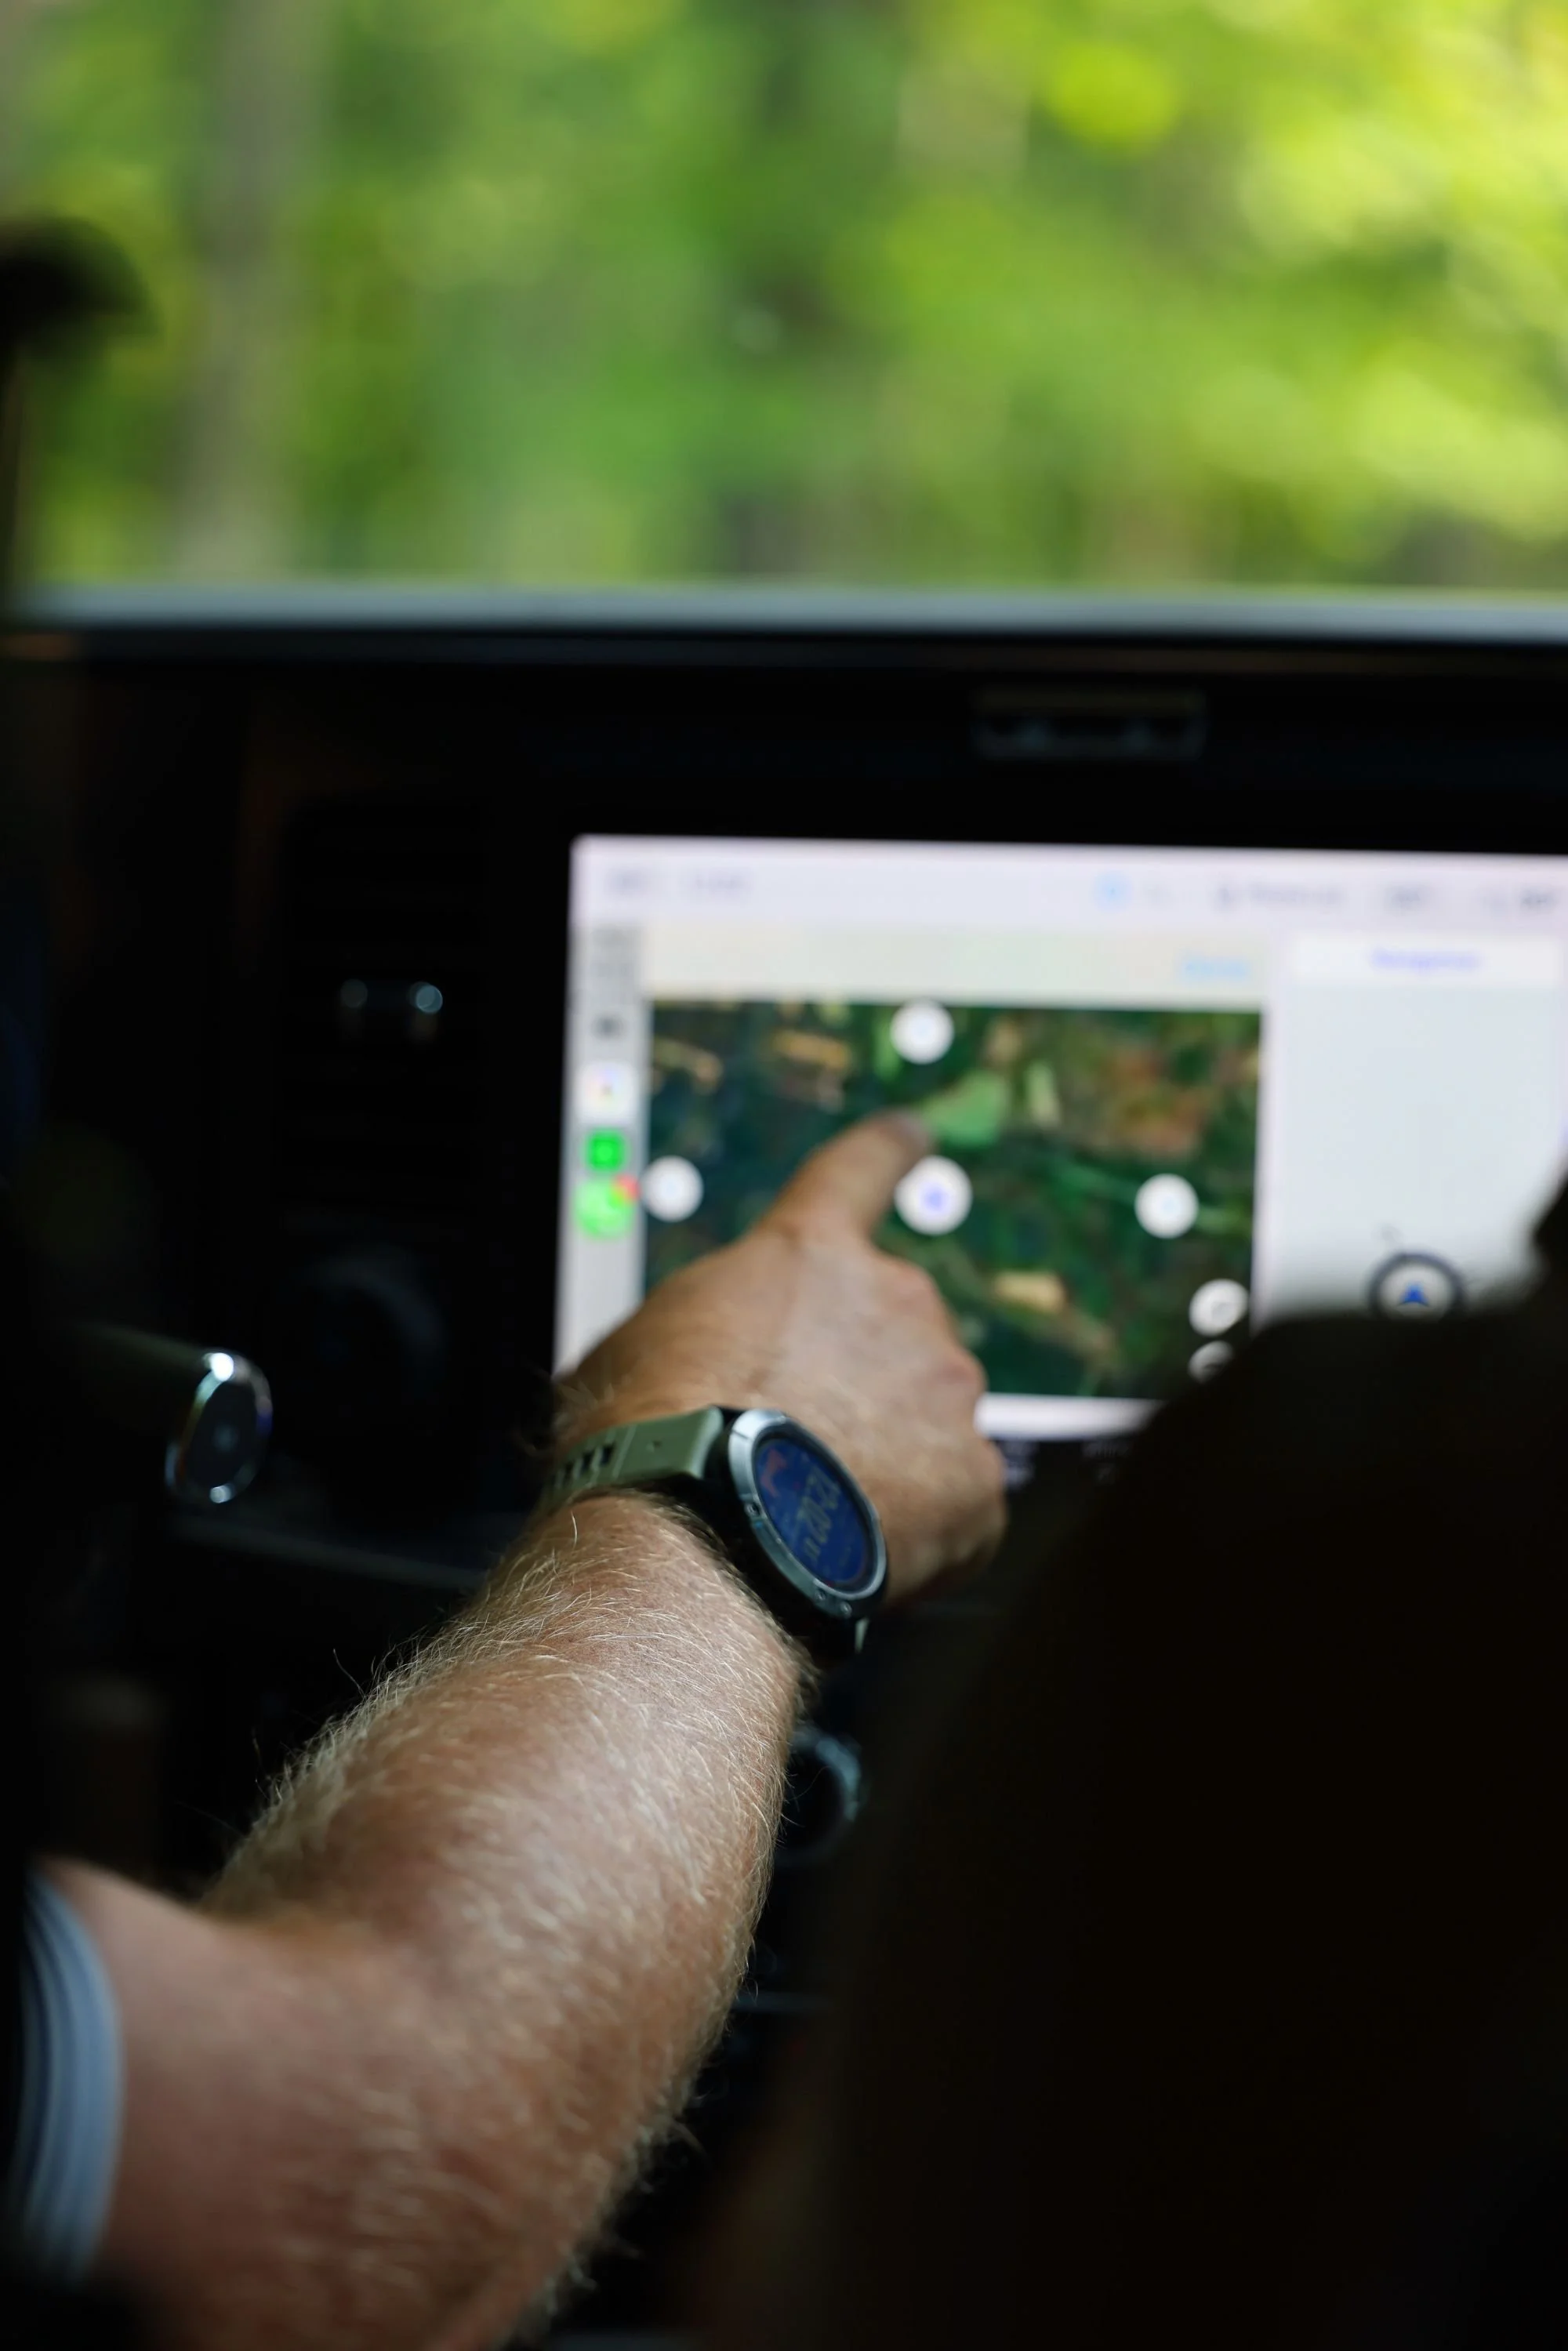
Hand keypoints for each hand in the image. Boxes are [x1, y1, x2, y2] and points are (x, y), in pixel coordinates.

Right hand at [556, 1114, 1006, 1601]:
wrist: (706, 1529)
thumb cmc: (653, 1436)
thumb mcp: (637, 1345)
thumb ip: (696, 1328)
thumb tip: (684, 1363)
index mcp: (809, 1253)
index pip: (859, 1170)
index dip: (887, 1152)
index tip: (913, 1137)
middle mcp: (896, 1301)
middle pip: (890, 1329)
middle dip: (855, 1380)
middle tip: (794, 1443)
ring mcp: (946, 1389)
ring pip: (925, 1418)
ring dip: (886, 1455)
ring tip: (811, 1511)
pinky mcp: (976, 1478)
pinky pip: (956, 1503)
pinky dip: (918, 1530)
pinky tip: (852, 1553)